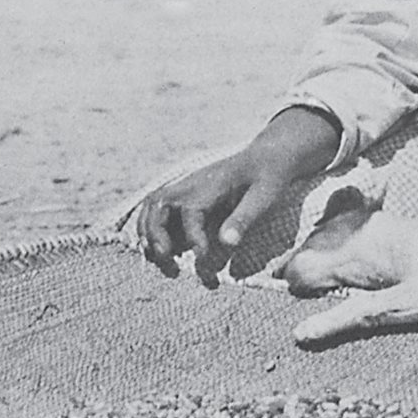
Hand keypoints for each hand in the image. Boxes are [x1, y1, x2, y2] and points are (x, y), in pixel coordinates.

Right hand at [137, 107, 340, 282]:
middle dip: (156, 233)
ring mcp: (187, 189)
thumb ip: (244, 218)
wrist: (267, 158)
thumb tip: (226, 243)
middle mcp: (192, 184)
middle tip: (167, 260)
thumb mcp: (265, 197)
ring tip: (159, 259)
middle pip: (158, 203)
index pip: (191, 209)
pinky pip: (160, 211)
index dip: (192, 235)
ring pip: (153, 206)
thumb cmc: (268, 178)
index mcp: (212, 184)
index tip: (202, 258)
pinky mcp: (187, 197)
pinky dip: (153, 229)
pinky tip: (162, 251)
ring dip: (149, 232)